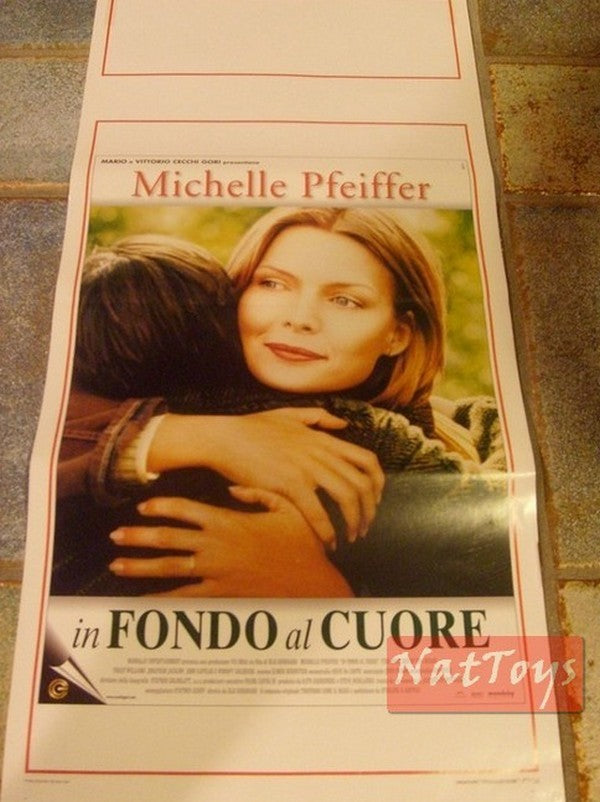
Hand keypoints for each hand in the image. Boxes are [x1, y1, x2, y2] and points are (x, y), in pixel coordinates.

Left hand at [108, 488, 353, 597]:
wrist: (313, 584)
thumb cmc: (302, 545)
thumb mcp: (287, 508)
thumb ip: (258, 493)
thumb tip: (233, 486)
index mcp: (228, 521)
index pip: (185, 509)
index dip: (161, 507)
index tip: (142, 507)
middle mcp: (216, 546)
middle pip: (168, 538)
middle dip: (138, 536)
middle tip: (114, 535)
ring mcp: (216, 572)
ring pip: (169, 568)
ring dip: (139, 566)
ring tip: (116, 565)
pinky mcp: (221, 594)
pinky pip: (185, 598)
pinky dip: (162, 600)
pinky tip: (142, 602)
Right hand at [149, 408, 383, 546]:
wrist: (225, 438)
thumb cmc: (252, 428)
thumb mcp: (289, 415)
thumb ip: (319, 418)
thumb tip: (343, 424)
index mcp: (323, 439)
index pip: (367, 460)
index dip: (379, 483)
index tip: (375, 500)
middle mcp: (321, 453)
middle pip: (363, 483)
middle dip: (369, 510)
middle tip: (363, 527)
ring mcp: (307, 468)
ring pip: (347, 498)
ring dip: (354, 522)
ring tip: (351, 537)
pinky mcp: (290, 484)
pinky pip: (318, 512)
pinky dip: (327, 530)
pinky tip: (328, 541)